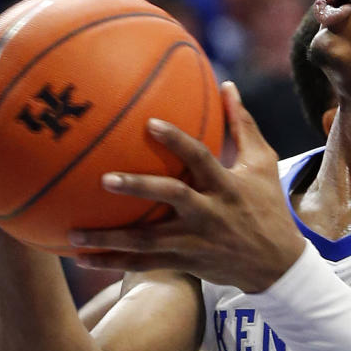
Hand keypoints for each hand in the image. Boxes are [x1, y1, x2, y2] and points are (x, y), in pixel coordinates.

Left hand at [68, 82, 305, 293]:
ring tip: (72, 234)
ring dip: (110, 238)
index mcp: (226, 186)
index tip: (149, 123)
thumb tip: (226, 84)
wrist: (278, 265)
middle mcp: (209, 213)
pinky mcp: (185, 263)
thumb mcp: (262, 164)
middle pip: (171, 198)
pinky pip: (144, 264)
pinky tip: (81, 257)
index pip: (201, 159)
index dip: (177, 142)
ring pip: (148, 241)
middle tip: (104, 179)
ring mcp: (195, 241)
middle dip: (139, 188)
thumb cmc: (268, 206)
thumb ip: (242, 125)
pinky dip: (113, 262)